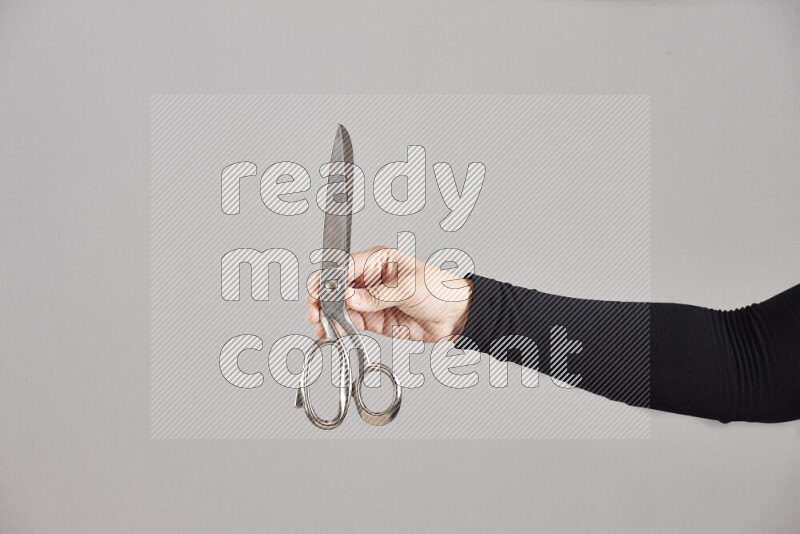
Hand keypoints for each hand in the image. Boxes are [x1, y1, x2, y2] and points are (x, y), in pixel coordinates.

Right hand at [305, 246, 472, 342]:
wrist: (457, 316)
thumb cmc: (440, 290)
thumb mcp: (409, 288)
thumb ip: (377, 295)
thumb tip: (350, 298)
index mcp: (378, 261)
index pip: (344, 266)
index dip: (328, 279)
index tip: (318, 292)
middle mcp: (370, 279)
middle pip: (336, 286)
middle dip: (322, 298)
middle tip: (315, 311)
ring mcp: (370, 300)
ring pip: (339, 306)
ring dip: (326, 315)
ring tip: (320, 325)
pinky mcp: (373, 320)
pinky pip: (350, 322)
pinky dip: (338, 327)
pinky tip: (331, 332)